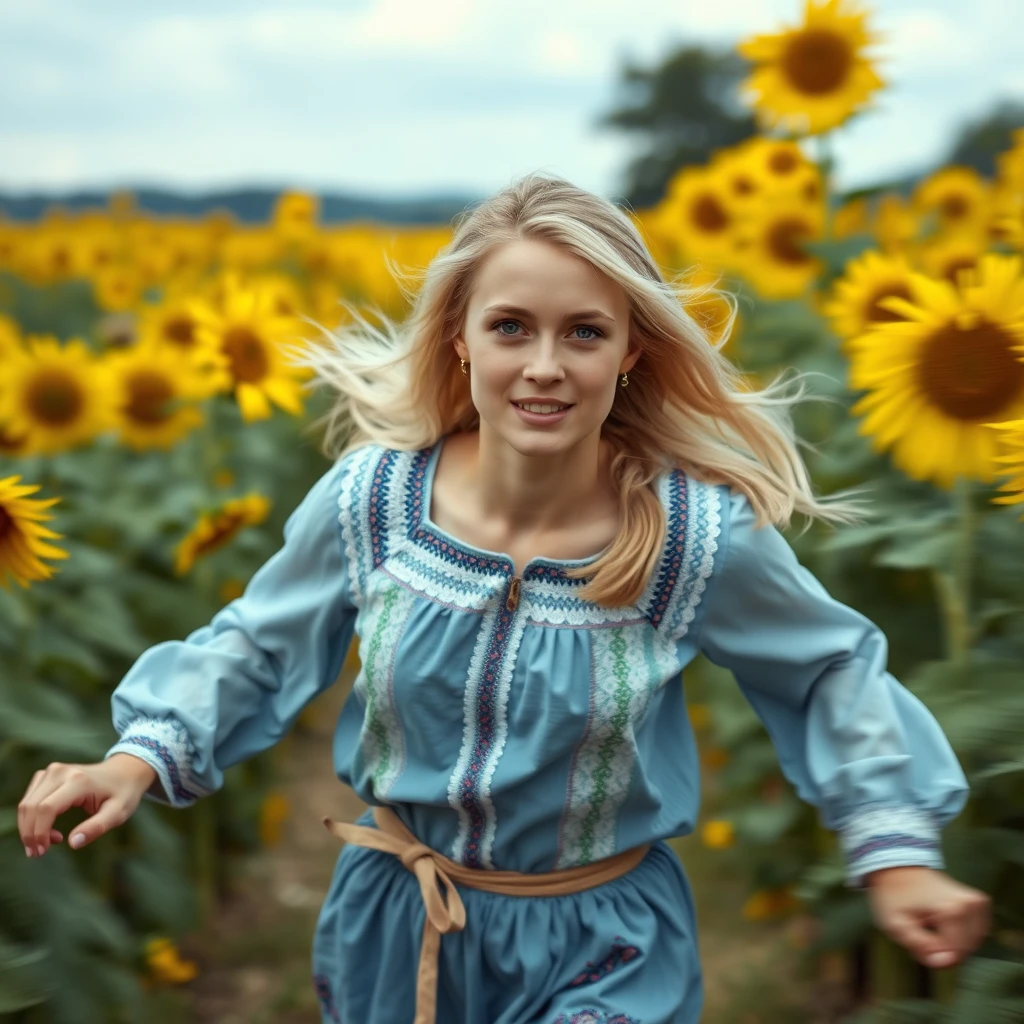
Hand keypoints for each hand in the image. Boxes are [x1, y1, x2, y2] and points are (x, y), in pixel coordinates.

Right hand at [17, 754, 157, 857]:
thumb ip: (96, 828)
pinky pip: (29, 799)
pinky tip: (47, 828)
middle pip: (31, 806)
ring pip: (26, 803)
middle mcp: (60, 772)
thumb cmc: (123, 793)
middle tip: (39, 853)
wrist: (124, 771)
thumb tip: (73, 843)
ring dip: (29, 827)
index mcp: (78, 781)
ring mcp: (52, 771)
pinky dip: (31, 817)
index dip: (39, 833)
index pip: (46, 809)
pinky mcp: (47, 774)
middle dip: (29, 834)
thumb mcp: (118, 813)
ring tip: (48, 842)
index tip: (42, 852)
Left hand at [865, 866, 991, 968]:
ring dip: (953, 943)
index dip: (935, 955)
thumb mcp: (896, 924)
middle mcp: (971, 904)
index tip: (918, 945)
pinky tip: (944, 924)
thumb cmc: (894, 896)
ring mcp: (978, 902)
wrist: (898, 868)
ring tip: (931, 927)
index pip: (955, 954)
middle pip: (965, 950)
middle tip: (923, 934)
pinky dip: (961, 935)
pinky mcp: (980, 902)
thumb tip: (943, 962)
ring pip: (972, 944)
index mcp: (953, 909)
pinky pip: (977, 933)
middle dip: (944, 949)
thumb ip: (919, 946)